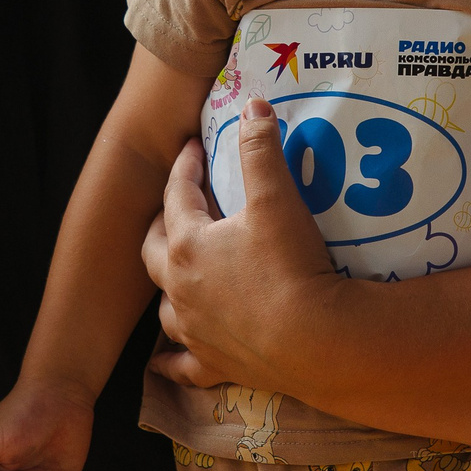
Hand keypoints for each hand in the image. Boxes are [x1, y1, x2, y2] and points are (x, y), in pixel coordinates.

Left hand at [140, 98, 340, 394]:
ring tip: (176, 274)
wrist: (316, 342)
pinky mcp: (215, 364)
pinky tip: (163, 362)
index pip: (177, 195)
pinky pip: (182, 365)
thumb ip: (261, 149)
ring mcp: (195, 330)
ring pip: (165, 307)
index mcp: (187, 244)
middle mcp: (180, 289)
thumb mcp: (277, 199)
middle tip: (177, 208)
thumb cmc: (291, 267)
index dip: (185, 167)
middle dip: (161, 225)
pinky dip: (171, 361)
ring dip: (167, 287)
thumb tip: (253, 105)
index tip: (194, 149)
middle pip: (154, 251)